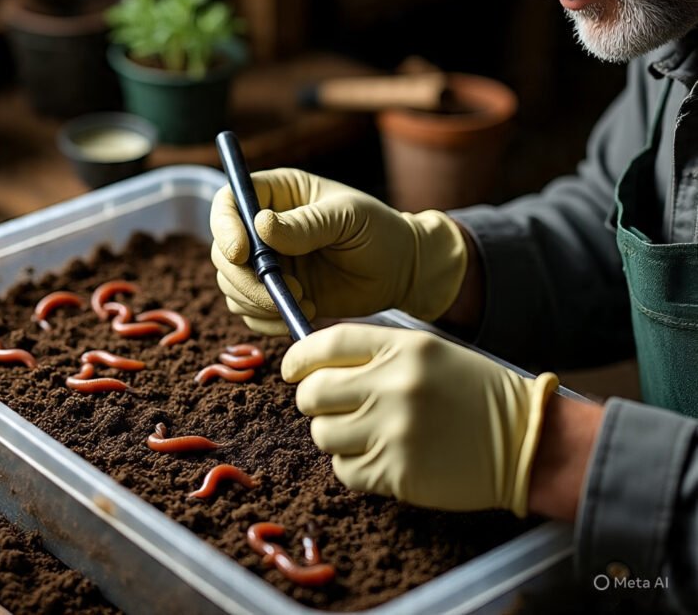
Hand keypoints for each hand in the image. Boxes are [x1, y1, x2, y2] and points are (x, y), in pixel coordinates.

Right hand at [210, 168, 466, 335]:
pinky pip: (250, 312)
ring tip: (303, 300)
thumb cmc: (379, 231)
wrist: (402, 271)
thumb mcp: (346, 218)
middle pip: (223, 251)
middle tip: (283, 290)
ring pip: (232, 286)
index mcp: (277, 194)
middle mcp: (264, 229)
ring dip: (257, 302)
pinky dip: (268, 320)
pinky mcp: (276, 295)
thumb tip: (260, 225)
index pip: (229, 203)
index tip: (242, 254)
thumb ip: (305, 224)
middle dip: (244, 278)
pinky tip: (304, 311)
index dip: (224, 227)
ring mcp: (268, 264)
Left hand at [281, 323, 558, 515]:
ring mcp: (394, 432)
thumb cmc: (472, 391)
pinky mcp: (398, 473)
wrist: (525, 441)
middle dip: (311, 399)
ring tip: (360, 431)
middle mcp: (394, 386)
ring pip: (323, 434)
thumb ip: (373, 352)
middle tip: (326, 404)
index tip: (291, 369)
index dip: (299, 357)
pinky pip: (345, 470)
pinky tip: (378, 455)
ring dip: (333, 433)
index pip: (327, 344)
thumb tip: (315, 361)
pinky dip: (352, 464)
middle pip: (314, 393)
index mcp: (403, 348)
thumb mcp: (427, 352)